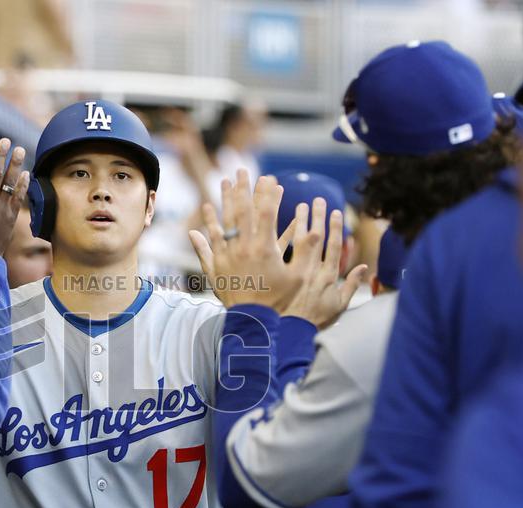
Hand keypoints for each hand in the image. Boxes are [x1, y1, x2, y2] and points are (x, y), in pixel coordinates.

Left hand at [190, 171, 304, 309]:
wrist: (254, 322)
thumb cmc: (281, 300)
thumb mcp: (299, 275)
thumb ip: (305, 251)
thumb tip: (316, 230)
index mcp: (265, 249)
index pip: (266, 212)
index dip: (268, 193)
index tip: (270, 178)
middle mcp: (244, 249)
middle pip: (242, 211)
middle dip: (244, 188)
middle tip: (244, 170)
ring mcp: (227, 256)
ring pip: (224, 221)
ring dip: (224, 199)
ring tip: (224, 180)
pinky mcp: (217, 266)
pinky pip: (209, 241)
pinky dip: (207, 223)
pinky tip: (206, 207)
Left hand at [281, 202, 367, 327]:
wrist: (286, 336)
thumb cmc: (312, 322)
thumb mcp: (338, 306)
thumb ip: (351, 285)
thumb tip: (366, 268)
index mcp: (326, 276)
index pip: (332, 246)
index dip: (335, 227)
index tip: (335, 211)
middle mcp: (309, 270)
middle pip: (313, 237)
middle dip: (316, 217)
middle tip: (316, 200)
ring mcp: (289, 272)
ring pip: (294, 240)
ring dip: (299, 221)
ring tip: (300, 205)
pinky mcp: (272, 275)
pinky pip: (275, 250)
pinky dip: (279, 235)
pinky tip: (279, 222)